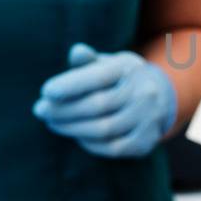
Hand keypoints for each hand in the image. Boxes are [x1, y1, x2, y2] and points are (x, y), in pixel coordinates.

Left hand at [32, 44, 176, 157]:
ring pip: (102, 129)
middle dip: (63, 110)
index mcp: (130, 69)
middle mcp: (144, 93)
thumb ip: (88, 61)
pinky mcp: (145, 142)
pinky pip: (111, 148)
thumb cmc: (119, 78)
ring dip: (71, 128)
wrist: (160, 98)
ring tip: (52, 123)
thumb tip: (77, 52)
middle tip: (40, 110)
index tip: (45, 91)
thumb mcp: (106, 63)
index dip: (71, 85)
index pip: (99, 77)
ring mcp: (147, 119)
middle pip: (97, 105)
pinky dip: (89, 143)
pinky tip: (76, 135)